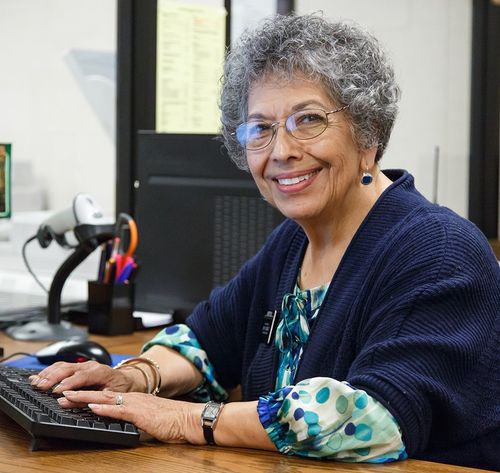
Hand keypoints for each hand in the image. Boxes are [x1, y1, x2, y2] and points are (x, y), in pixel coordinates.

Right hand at [29, 361, 138, 393]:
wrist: (125, 380)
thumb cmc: (119, 389)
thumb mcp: (108, 396)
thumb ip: (87, 399)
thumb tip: (65, 401)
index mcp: (100, 372)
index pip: (82, 376)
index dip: (68, 383)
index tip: (56, 391)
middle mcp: (90, 366)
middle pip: (69, 369)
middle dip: (53, 378)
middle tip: (40, 387)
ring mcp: (83, 365)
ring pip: (62, 366)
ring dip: (48, 374)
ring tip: (36, 382)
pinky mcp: (77, 367)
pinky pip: (61, 367)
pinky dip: (48, 371)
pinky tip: (38, 377)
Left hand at [58, 390, 204, 443]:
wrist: (188, 419)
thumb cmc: (173, 420)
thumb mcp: (150, 418)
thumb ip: (136, 418)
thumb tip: (125, 423)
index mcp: (135, 399)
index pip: (107, 396)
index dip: (88, 395)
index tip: (73, 396)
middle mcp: (133, 398)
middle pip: (101, 393)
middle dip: (80, 393)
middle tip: (62, 394)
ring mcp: (135, 403)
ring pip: (105, 398)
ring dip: (85, 397)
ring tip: (68, 398)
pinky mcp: (140, 412)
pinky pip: (118, 409)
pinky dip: (104, 407)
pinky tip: (92, 406)